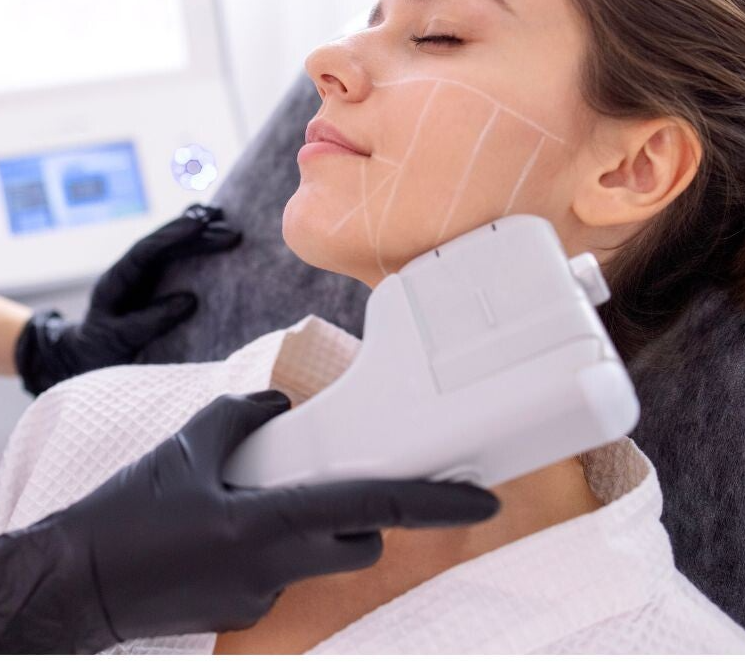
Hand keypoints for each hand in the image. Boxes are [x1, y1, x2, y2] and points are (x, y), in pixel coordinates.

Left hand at [14, 204, 240, 393]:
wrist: (92, 353)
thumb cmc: (103, 348)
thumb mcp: (121, 339)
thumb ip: (151, 321)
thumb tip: (190, 300)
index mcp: (116, 280)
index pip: (144, 250)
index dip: (172, 236)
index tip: (199, 225)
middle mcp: (132, 269)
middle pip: (165, 243)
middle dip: (197, 234)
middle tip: (232, 231)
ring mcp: (146, 272)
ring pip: (175, 246)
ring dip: (202, 236)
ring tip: (231, 228)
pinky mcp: (159, 278)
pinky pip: (180, 257)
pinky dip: (199, 245)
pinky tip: (217, 234)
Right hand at [49, 390, 498, 649]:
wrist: (74, 584)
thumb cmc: (127, 513)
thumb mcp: (187, 445)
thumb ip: (245, 417)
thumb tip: (281, 407)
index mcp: (265, 523)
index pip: (372, 510)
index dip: (435, 503)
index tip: (483, 498)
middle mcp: (274, 567)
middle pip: (361, 544)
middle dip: (368, 520)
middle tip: (339, 486)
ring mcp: (261, 597)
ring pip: (322, 559)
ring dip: (316, 530)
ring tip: (261, 501)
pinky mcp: (245, 610)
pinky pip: (284, 572)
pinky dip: (276, 546)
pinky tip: (228, 529)